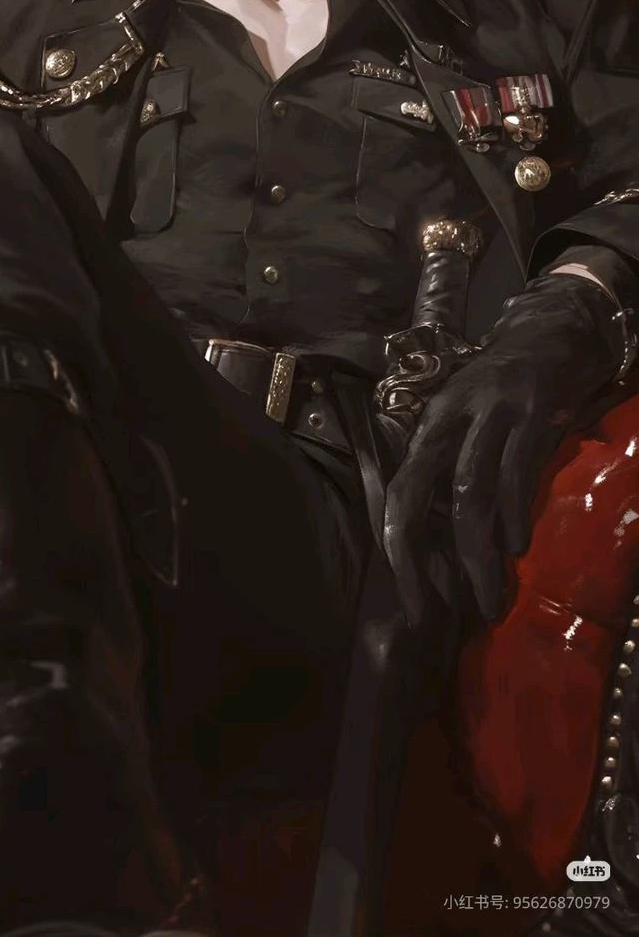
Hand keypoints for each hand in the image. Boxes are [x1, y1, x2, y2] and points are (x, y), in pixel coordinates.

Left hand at [381, 274, 625, 628]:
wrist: (550, 338)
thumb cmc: (500, 391)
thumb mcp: (463, 420)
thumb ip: (448, 468)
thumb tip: (436, 542)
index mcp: (428, 423)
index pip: (398, 488)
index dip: (398, 543)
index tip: (410, 594)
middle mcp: (451, 417)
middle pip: (422, 492)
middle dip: (426, 559)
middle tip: (436, 609)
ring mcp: (491, 414)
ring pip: (471, 493)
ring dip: (478, 553)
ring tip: (488, 597)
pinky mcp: (531, 414)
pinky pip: (516, 474)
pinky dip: (513, 515)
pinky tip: (516, 546)